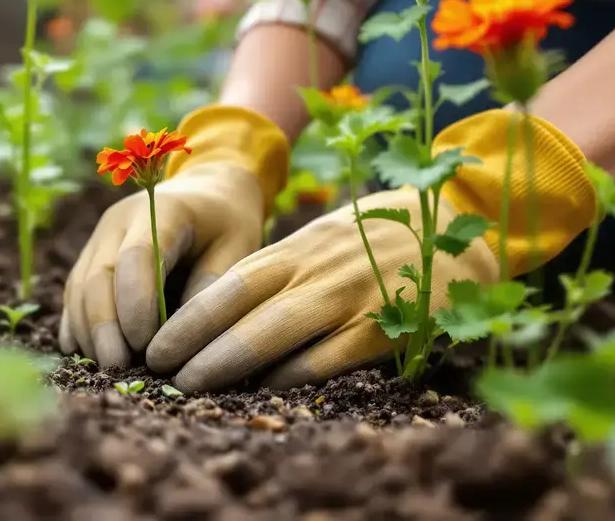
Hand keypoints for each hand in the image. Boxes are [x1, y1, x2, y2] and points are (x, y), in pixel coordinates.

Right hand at [59, 105, 289, 367]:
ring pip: (79, 286)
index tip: (146, 347)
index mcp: (162, 210)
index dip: (135, 303)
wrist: (206, 194)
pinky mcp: (90, 256)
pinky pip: (74, 292)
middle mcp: (119, 221)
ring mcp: (100, 238)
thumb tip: (181, 338)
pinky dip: (77, 325)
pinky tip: (86, 355)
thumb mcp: (240, 247)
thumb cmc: (227, 224)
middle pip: (98, 275)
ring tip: (107, 369)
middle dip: (104, 326)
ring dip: (88, 331)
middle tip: (118, 368)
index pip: (137, 257)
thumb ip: (212, 286)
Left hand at [146, 109, 596, 392]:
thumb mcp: (322, 238)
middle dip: (196, 342)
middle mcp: (317, 268)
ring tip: (194, 386)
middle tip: (160, 371)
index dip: (190, 315)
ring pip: (279, 333)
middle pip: (243, 308)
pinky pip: (330, 356)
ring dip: (232, 362)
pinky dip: (293, 375)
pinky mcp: (386, 323)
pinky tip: (264, 391)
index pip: (232, 282)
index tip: (157, 342)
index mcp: (299, 247)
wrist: (457, 223)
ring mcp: (352, 295)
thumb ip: (281, 267)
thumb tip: (224, 306)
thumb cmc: (375, 235)